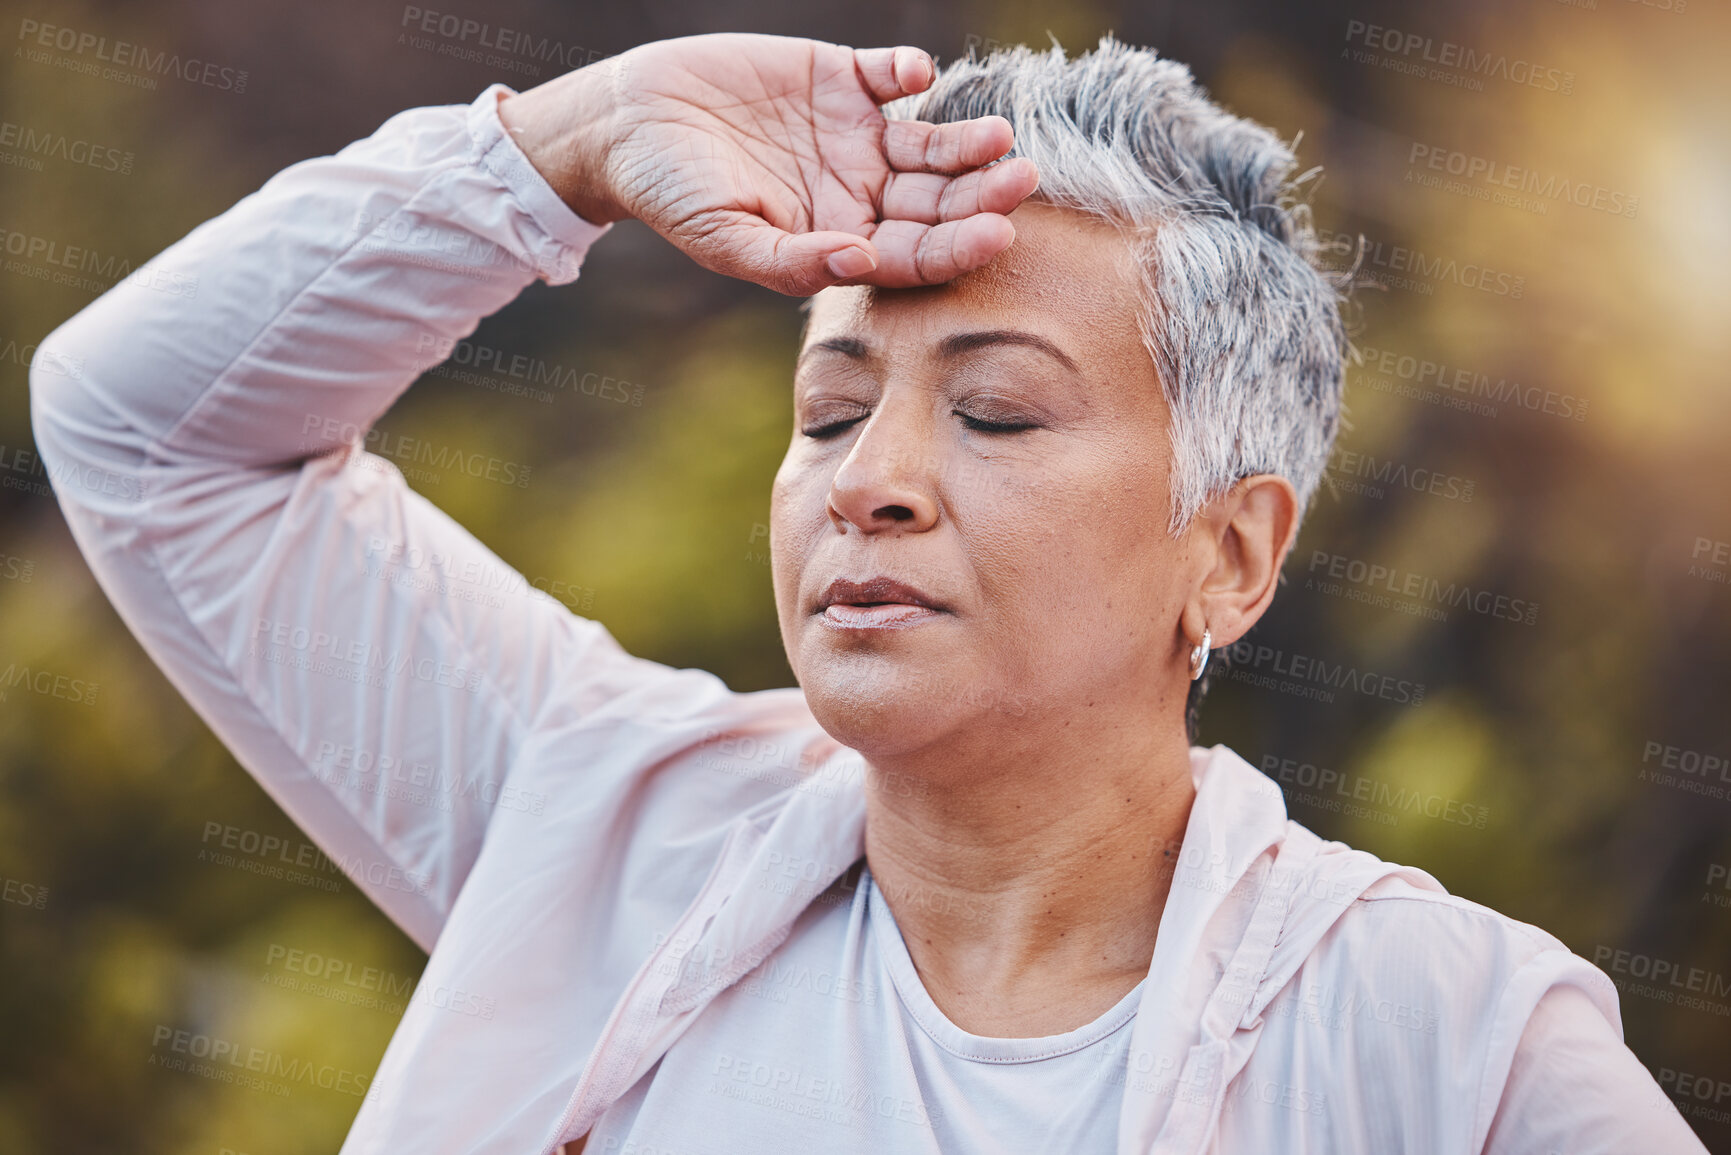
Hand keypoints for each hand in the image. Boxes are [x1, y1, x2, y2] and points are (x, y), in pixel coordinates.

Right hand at [499, 33, 1040, 294]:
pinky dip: (908, 72)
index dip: (958, 247)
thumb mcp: (725, 238)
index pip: (916, 254)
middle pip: (938, 201)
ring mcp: (856, 136)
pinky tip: (916, 75)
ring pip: (929, 144)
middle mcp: (861, 193)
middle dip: (981, 195)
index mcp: (842, 240)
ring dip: (965, 141)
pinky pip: (889, 75)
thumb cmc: (673, 195)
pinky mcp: (841, 79)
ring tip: (996, 135)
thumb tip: (860, 263)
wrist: (631, 122)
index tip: (997, 235)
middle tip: (1020, 180)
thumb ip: (792, 261)